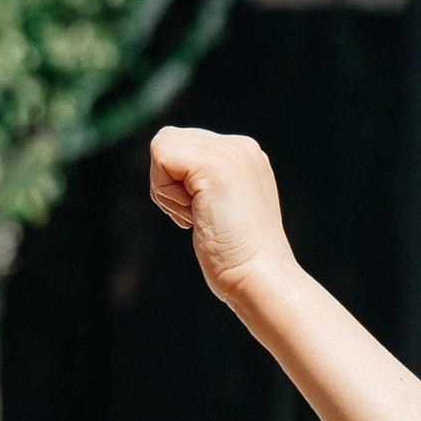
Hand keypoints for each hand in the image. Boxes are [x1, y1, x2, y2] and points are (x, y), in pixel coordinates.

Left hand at [150, 125, 291, 303]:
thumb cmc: (240, 260)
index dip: (179, 183)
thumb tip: (172, 175)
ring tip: (200, 217)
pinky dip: (166, 193)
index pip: (185, 145)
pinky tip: (194, 216)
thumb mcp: (222, 209)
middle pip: (170, 141)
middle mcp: (240, 146)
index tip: (206, 215)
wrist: (260, 279)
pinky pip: (160, 156)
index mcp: (245, 155)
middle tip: (200, 217)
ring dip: (167, 191)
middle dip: (170, 184)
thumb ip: (204, 184)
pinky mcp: (213, 165)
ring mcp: (230, 152)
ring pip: (163, 145)